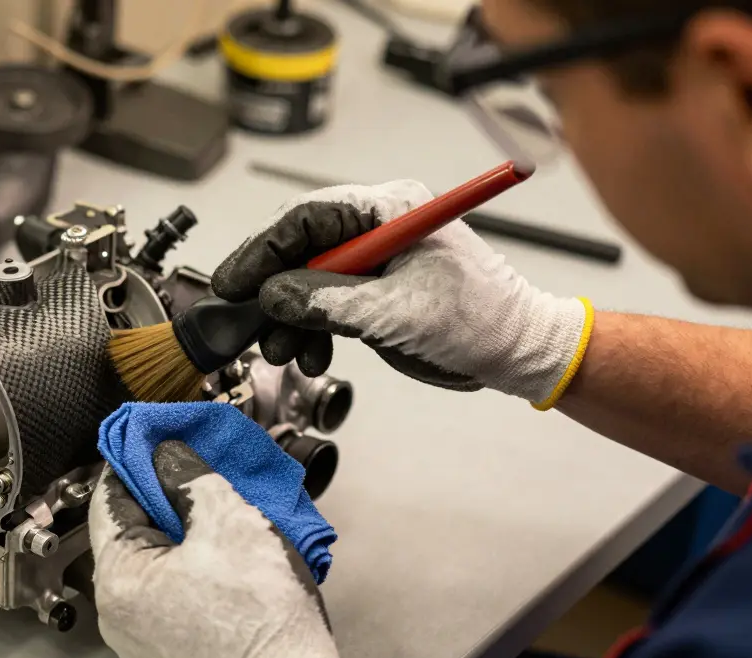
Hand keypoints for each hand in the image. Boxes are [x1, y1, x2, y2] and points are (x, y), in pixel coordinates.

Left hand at [90, 441, 365, 657]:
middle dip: (165, 494)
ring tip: (219, 508)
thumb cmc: (261, 617)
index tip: (157, 436)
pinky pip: (169, 588)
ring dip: (182, 529)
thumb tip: (164, 453)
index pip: (110, 497)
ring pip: (154, 559)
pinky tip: (224, 550)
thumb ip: (186, 473)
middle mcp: (116, 611)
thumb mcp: (226, 517)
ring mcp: (141, 634)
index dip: (137, 458)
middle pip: (131, 529)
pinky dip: (191, 562)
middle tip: (198, 467)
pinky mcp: (169, 647)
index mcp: (116, 578)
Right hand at [212, 180, 591, 407]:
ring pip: (307, 277)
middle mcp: (377, 224)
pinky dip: (309, 328)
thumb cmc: (477, 321)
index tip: (235, 283)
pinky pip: (325, 301)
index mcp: (388, 209)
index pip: (306, 215)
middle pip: (300, 244)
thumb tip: (271, 296)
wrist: (516, 351)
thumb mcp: (394, 314)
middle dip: (272, 288)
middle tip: (247, 319)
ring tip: (282, 351)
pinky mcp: (374, 287)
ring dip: (288, 317)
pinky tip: (308, 354)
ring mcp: (374, 256)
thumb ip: (326, 302)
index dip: (263, 249)